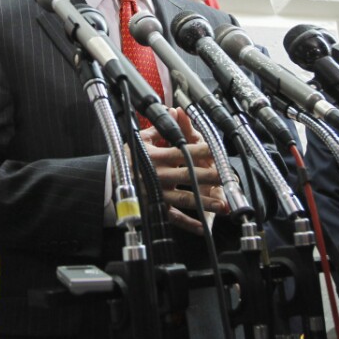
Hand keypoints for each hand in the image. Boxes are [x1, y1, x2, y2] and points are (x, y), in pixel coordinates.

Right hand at [139, 108, 225, 234]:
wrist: (111, 179)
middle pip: (187, 176)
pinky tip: (203, 226)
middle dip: (209, 177)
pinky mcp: (156, 206)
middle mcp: (159, 175)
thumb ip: (159, 127)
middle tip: (227, 177)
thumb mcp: (141, 139)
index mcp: (157, 157)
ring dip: (204, 202)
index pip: (182, 152)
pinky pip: (173, 217)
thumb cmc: (129, 158)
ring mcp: (158, 193)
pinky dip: (188, 223)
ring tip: (222, 205)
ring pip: (184, 198)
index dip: (200, 150)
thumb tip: (173, 111)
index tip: (216, 150)